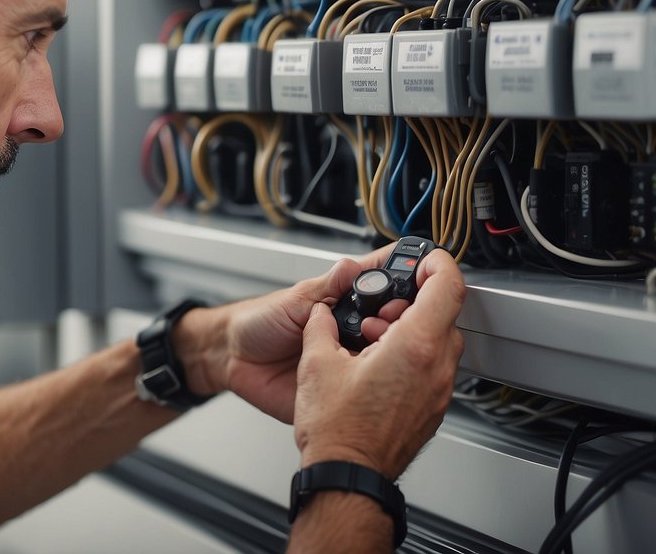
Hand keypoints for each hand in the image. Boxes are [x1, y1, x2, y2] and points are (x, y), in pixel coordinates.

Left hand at [176, 243, 406, 423]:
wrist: (232, 359)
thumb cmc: (257, 322)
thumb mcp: (294, 300)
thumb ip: (326, 286)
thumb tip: (352, 267)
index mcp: (342, 300)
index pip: (383, 284)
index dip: (405, 281)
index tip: (423, 276)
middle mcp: (350, 329)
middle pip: (393, 322)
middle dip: (400, 319)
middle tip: (392, 317)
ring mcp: (347, 358)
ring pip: (386, 355)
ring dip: (389, 350)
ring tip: (378, 344)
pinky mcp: (339, 388)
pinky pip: (364, 388)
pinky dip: (374, 382)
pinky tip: (378, 376)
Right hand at [292, 248, 465, 478]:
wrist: (347, 476)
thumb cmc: (337, 431)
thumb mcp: (315, 363)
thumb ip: (322, 324)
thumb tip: (323, 313)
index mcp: (413, 347)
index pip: (447, 287)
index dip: (438, 264)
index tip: (424, 259)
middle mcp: (434, 369)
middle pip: (445, 314)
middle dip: (414, 300)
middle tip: (382, 306)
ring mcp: (436, 392)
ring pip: (440, 342)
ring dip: (412, 329)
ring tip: (373, 337)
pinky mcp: (430, 410)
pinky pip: (432, 369)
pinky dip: (412, 355)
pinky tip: (377, 363)